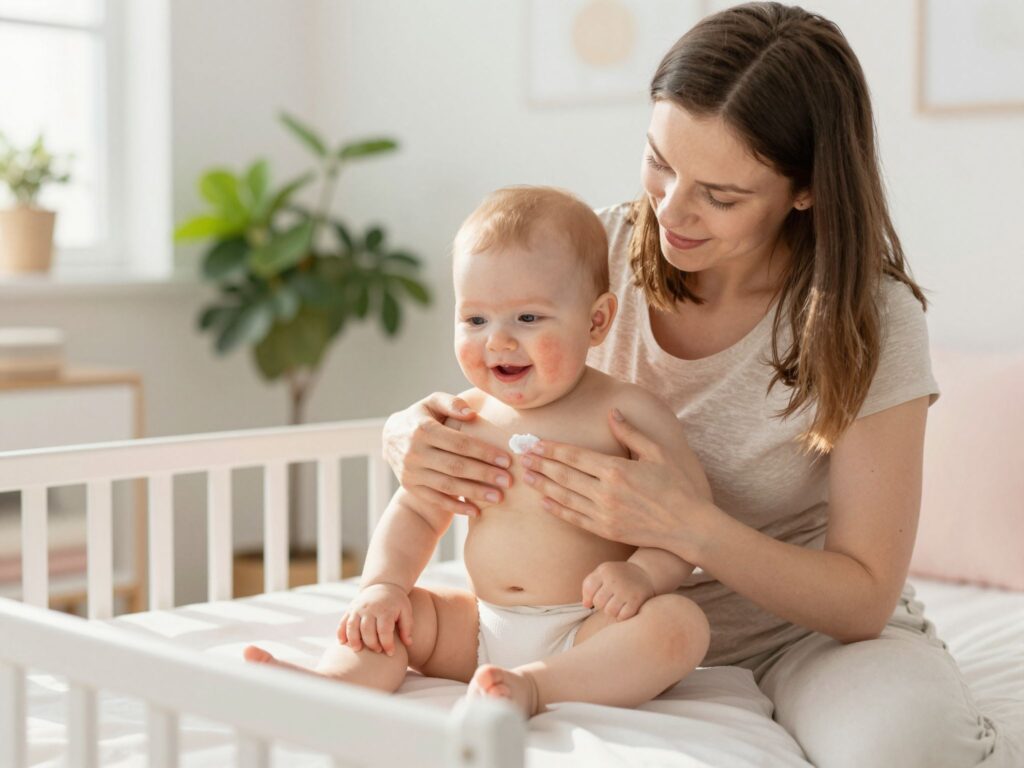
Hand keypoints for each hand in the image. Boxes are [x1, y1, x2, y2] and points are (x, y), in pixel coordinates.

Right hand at [337, 583, 412, 655]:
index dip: (387, 644)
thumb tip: (409, 644)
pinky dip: (341, 633)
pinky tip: (343, 643)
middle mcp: (370, 608)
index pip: (384, 630)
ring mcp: (358, 608)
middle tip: (377, 651)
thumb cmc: (397, 601)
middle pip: (367, 630)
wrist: (384, 584)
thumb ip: (407, 627)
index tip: (390, 653)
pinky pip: (343, 622)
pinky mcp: (350, 609)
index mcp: (385, 610)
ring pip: (352, 626)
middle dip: (371, 643)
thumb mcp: (406, 610)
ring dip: (353, 640)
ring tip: (358, 650)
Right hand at [382, 392, 512, 517]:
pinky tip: (476, 511)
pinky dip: (456, 507)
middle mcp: (414, 452)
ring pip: (447, 485)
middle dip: (484, 475)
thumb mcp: (432, 402)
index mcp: (422, 429)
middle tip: (508, 481)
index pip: (459, 443)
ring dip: (474, 493)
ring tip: (498, 497)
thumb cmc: (421, 417)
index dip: (484, 452)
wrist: (390, 438)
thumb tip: (471, 414)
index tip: (506, 460)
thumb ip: (452, 403)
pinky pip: (436, 500)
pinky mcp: (410, 487)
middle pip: (455, 466)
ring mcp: (411, 472)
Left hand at [520, 409, 713, 558]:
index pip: (574, 456)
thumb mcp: (657, 452)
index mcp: (616, 469)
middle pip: (563, 475)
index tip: (534, 442)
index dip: (551, 448)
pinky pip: (574, 519)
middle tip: (521, 455)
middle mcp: (605, 492)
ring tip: (526, 475)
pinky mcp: (606, 530)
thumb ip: (631, 433)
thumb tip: (612, 412)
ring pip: (564, 497)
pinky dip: (556, 509)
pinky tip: (544, 502)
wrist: (688, 525)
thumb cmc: (677, 485)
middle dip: (540, 463)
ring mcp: (604, 513)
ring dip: (543, 485)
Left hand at [583, 561, 654, 619]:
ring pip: (610, 611)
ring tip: (618, 605)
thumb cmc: (618, 577)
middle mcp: (614, 579)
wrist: (645, 573)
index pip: (589, 590)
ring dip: (613, 611)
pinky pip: (622, 616)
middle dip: (602, 604)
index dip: (590, 597)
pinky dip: (622, 616)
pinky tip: (625, 609)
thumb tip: (586, 604)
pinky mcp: (637, 599)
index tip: (595, 598)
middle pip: (598, 603)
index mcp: (604, 570)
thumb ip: (589, 586)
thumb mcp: (603, 573)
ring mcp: (626, 589)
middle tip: (610, 600)